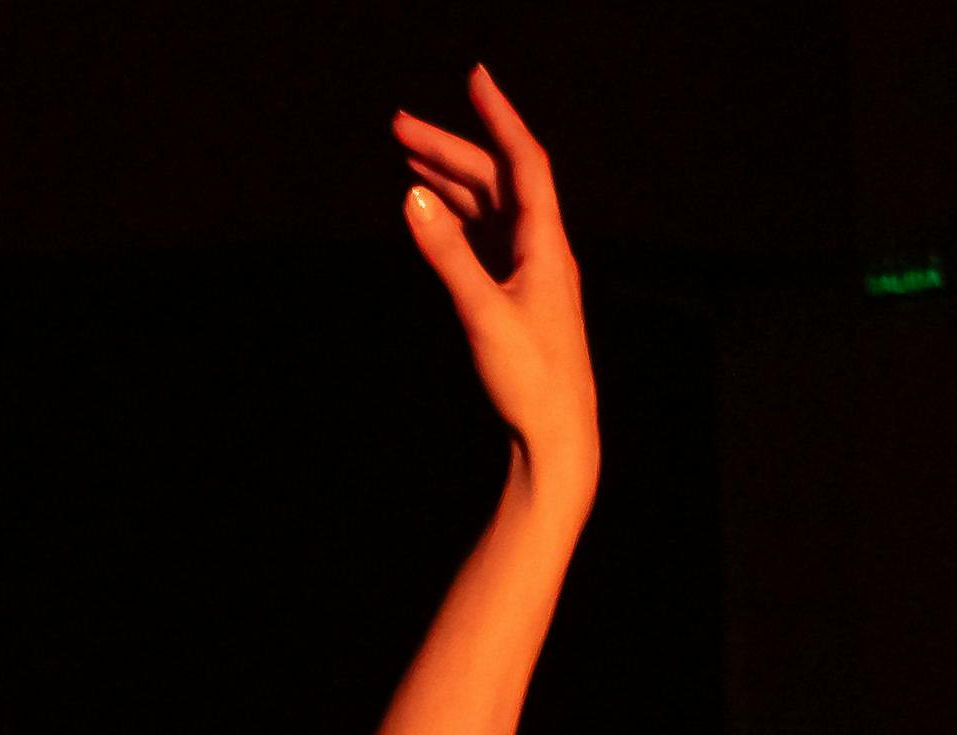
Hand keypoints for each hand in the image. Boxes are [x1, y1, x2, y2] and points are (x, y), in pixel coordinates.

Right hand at [395, 67, 594, 488]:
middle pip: (497, 179)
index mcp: (547, 243)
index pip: (524, 161)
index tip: (474, 79)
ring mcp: (530, 270)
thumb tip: (411, 199)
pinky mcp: (516, 294)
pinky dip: (457, 218)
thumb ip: (446, 255)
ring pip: (490, 208)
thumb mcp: (482, 313)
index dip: (499, 117)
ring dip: (452, 180)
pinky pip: (486, 239)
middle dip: (452, 148)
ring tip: (407, 159)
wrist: (557, 433)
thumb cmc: (530, 377)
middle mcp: (542, 247)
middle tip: (399, 127)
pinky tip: (433, 211)